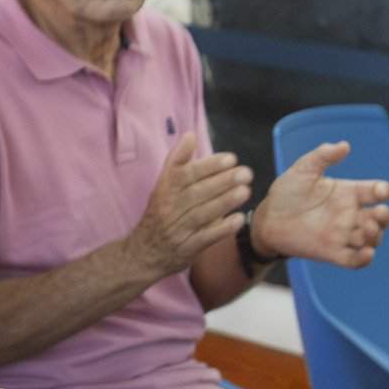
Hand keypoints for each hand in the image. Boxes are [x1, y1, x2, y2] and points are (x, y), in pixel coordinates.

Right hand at [125, 134, 250, 278]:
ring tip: (245, 191)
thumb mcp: (162, 186)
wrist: (143, 253)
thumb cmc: (160, 214)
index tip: (231, 158)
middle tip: (245, 172)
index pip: (185, 174)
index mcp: (165, 190)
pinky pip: (205, 238)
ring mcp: (178, 229)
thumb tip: (190, 135)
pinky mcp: (187, 248)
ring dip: (224, 202)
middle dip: (222, 182)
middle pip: (196, 193)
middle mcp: (169, 208)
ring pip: (201, 214)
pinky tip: (238, 220)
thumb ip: (177, 162)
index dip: (208, 166)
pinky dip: (221, 229)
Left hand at [252, 141, 388, 268]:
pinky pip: (355, 260)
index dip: (383, 191)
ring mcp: (343, 235)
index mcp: (349, 192)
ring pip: (371, 239)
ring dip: (375, 236)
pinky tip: (366, 253)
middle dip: (385, 217)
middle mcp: (351, 214)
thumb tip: (344, 145)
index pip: (377, 191)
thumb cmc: (286, 192)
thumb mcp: (303, 169)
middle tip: (378, 214)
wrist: (267, 219)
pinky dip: (364, 259)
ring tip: (366, 229)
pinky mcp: (332, 252)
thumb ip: (322, 156)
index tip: (380, 191)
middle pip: (381, 218)